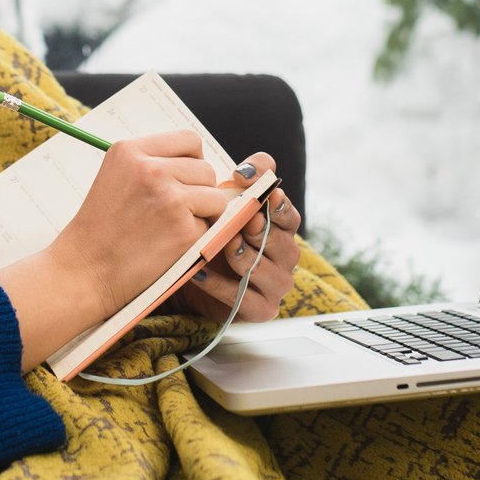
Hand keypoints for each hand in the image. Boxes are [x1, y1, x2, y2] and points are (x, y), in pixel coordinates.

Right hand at [49, 130, 230, 318]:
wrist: (84, 272)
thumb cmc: (100, 231)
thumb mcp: (115, 178)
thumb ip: (152, 163)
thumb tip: (198, 162)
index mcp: (130, 150)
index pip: (189, 140)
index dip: (193, 161)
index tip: (185, 179)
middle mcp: (150, 169)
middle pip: (205, 169)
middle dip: (199, 191)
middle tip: (174, 213)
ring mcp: (169, 198)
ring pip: (214, 197)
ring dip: (203, 214)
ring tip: (172, 228)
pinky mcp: (183, 229)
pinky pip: (210, 227)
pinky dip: (197, 239)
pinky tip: (169, 246)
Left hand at [166, 151, 300, 322]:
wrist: (191, 274)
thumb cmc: (215, 231)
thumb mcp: (228, 200)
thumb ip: (247, 178)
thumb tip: (249, 169)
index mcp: (280, 229)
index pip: (289, 217)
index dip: (280, 207)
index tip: (270, 196)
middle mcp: (284, 258)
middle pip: (282, 245)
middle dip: (262, 232)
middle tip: (246, 222)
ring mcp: (274, 286)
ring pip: (266, 272)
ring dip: (245, 258)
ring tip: (226, 245)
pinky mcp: (260, 310)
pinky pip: (243, 299)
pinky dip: (221, 285)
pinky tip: (201, 272)